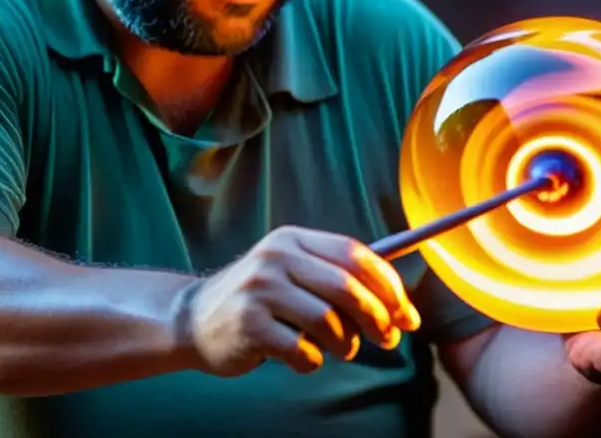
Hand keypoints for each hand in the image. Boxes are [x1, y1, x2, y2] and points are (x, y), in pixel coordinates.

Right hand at [179, 225, 421, 376]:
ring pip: (328, 321)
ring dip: (345, 344)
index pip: (354, 253)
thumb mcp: (292, 272)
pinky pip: (302, 350)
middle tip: (388, 338)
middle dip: (377, 318)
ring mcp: (259, 290)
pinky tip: (303, 358)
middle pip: (345, 287)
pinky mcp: (249, 325)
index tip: (406, 313)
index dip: (388, 285)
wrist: (194, 320)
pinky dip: (312, 361)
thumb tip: (399, 307)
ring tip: (339, 350)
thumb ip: (338, 279)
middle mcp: (275, 258)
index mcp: (292, 239)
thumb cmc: (259, 300)